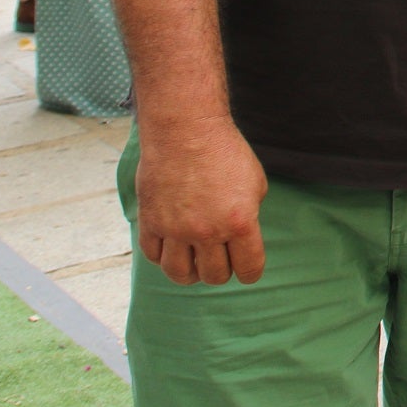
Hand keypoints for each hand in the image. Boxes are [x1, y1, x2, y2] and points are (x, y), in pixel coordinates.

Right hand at [134, 118, 268, 286]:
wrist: (186, 130)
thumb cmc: (225, 152)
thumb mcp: (255, 183)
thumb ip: (250, 216)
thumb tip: (242, 239)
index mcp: (240, 222)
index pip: (249, 269)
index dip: (251, 272)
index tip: (247, 269)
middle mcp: (207, 232)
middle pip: (214, 276)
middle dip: (221, 272)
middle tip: (221, 259)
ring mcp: (175, 230)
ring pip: (180, 274)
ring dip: (191, 273)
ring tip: (195, 262)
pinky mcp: (151, 222)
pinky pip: (154, 256)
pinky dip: (163, 257)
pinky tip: (172, 246)